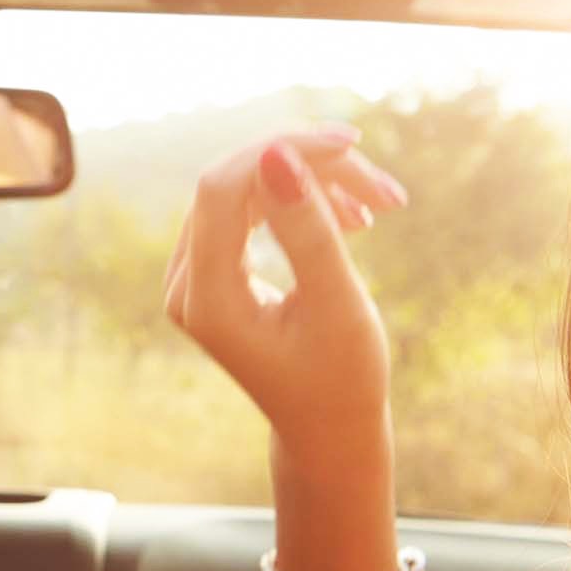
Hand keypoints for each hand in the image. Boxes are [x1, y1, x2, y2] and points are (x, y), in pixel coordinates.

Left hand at [161, 129, 408, 458]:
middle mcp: (186, 285)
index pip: (223, 189)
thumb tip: (276, 154)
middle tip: (384, 188)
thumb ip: (307, 230)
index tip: (349, 143)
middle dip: (310, 169)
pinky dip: (302, 203)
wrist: (328, 426)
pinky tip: (352, 219)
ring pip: (248, 190)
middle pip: (237, 184)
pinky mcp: (214, 269)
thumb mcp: (336, 305)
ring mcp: (194, 276)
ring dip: (315, 185)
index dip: (283, 151)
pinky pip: (251, 208)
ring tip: (378, 207)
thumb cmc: (341, 378)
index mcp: (207, 301)